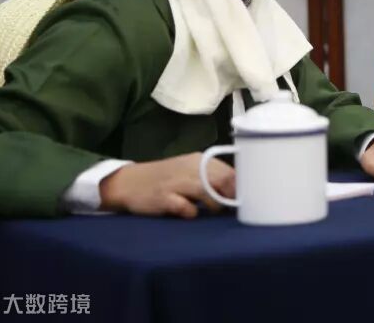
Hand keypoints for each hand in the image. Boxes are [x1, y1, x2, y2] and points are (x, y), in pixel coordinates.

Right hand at [99, 153, 234, 218]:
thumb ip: (211, 178)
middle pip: (223, 180)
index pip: (230, 171)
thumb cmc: (165, 179)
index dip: (241, 187)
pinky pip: (186, 208)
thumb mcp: (189, 172)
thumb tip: (238, 192)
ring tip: (212, 211)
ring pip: (208, 192)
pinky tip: (188, 213)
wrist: (128, 183)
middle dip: (232, 197)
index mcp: (199, 160)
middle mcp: (190, 168)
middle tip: (232, 209)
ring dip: (215, 205)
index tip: (246, 198)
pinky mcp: (163, 197)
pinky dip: (191, 213)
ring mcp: (176, 182)